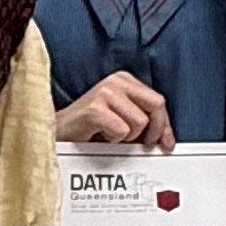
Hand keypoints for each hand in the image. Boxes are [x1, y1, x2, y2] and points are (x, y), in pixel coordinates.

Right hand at [55, 70, 174, 147]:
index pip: (158, 101)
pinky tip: (101, 135)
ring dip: (128, 137)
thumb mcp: (123, 121)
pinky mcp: (95, 108)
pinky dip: (114, 140)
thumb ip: (144, 124)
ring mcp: (105, 92)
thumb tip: (166, 139)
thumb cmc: (90, 129)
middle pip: (156, 105)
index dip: (165, 125)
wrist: (59, 134)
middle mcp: (116, 81)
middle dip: (154, 129)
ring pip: (140, 121)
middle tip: (143, 144)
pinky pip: (122, 130)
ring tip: (111, 135)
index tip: (166, 143)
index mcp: (125, 80)